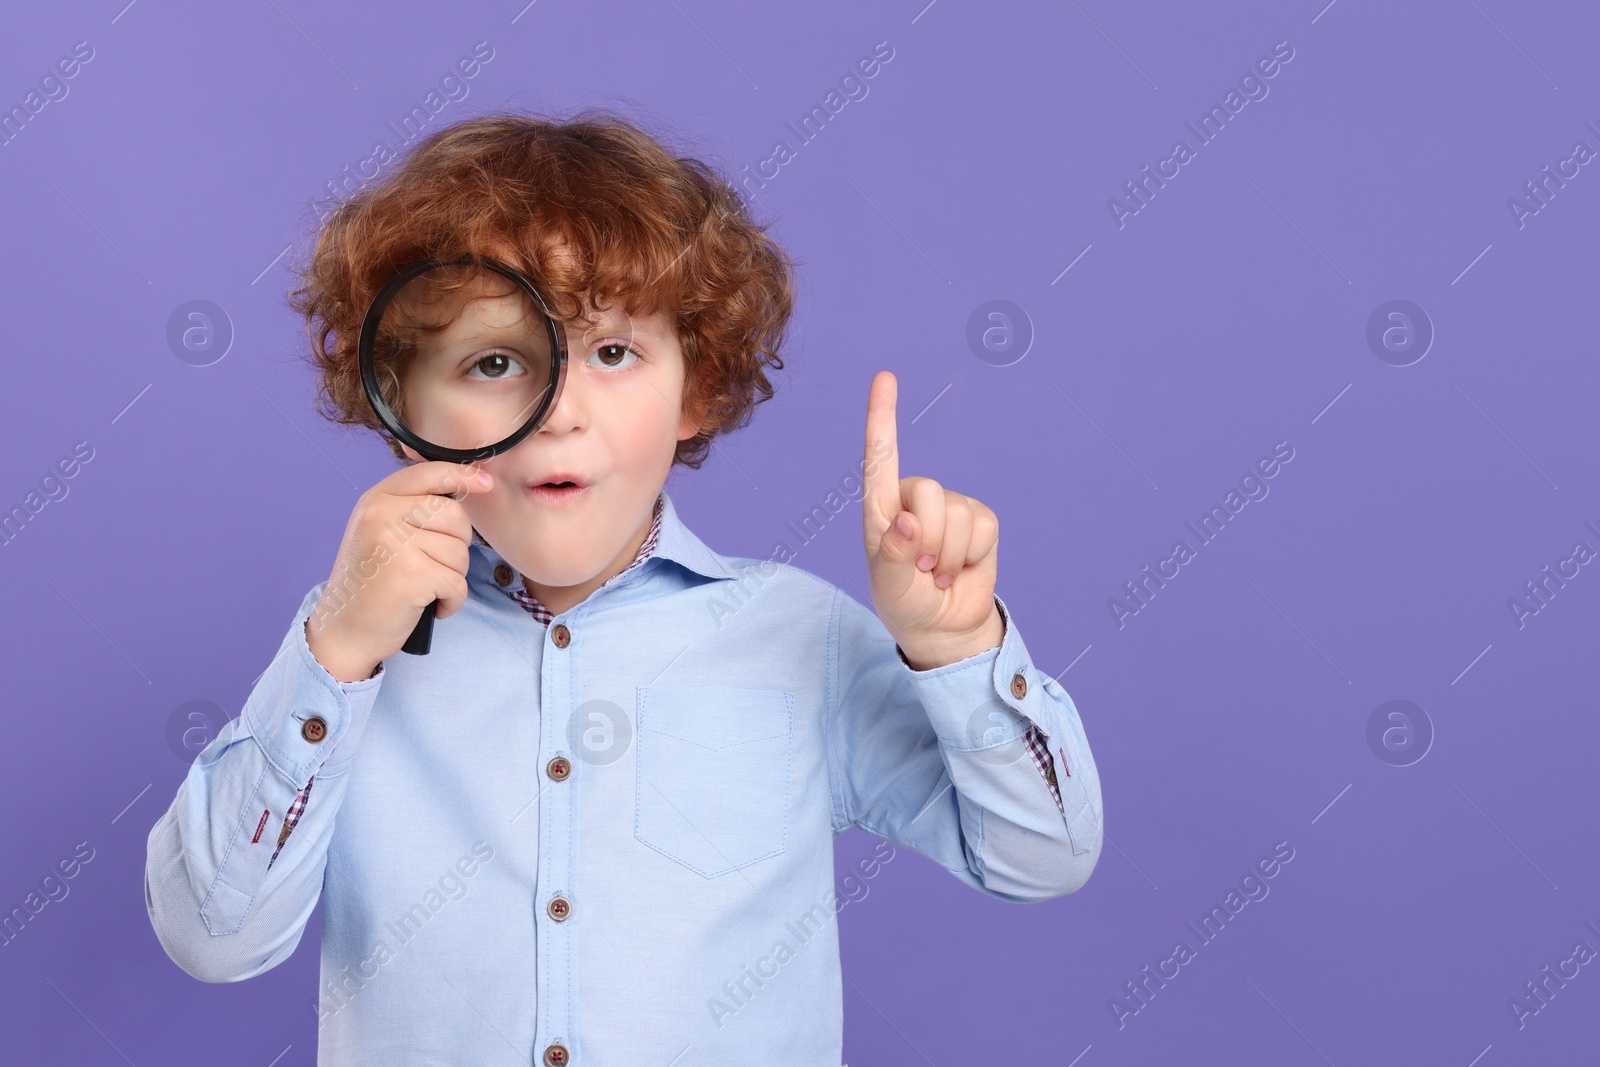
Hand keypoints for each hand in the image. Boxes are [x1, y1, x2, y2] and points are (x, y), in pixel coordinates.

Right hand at [305, 461, 494, 682]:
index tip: (485, 484)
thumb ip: (413, 508)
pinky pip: (457, 583)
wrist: (344, 630)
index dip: (463, 475)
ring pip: (459, 551)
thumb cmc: (372, 583)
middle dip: (457, 544)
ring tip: (423, 587)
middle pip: (455, 515)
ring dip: (452, 576)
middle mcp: (382, 515)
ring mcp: (396, 543)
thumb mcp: (380, 531)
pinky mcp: (412, 575)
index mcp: (376, 499)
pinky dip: (451, 601)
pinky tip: (429, 606)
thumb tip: (471, 485)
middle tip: (433, 565)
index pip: (429, 472)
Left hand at [862, 371, 1003, 670]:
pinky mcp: (980, 522)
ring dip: (948, 554)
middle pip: (930, 491)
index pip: (881, 456)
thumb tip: (906, 522)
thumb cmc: (904, 603)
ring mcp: (950, 508)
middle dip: (928, 538)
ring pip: (958, 513)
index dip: (883, 416)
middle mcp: (914, 499)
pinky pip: (983, 527)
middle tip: (920, 568)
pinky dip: (971, 555)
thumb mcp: (889, 586)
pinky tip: (960, 568)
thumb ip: (892, 554)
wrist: (943, 627)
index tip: (884, 377)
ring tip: (937, 573)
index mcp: (881, 507)